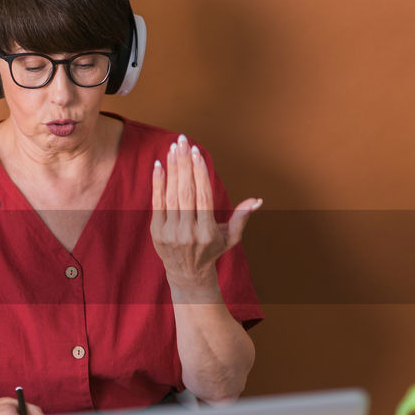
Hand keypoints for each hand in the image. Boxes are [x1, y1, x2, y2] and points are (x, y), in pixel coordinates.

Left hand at [151, 135, 260, 296]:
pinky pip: (157, 203)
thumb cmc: (212, 250)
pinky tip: (158, 165)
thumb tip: (258, 200)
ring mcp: (170, 232)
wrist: (187, 274)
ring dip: (172, 169)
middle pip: (186, 192)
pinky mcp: (157, 232)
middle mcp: (188, 232)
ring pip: (171, 195)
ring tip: (174, 148)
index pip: (203, 197)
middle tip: (183, 141)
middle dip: (185, 164)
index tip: (199, 152)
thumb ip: (241, 217)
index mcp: (208, 232)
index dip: (200, 173)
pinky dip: (157, 183)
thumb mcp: (231, 237)